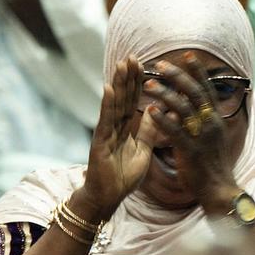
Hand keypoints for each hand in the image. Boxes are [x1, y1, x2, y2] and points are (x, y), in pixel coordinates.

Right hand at [78, 58, 152, 220]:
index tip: (141, 63)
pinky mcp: (99, 142)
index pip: (132, 101)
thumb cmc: (122, 177)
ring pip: (114, 104)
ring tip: (121, 64)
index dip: (137, 83)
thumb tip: (155, 111)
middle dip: (127, 77)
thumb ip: (147, 131)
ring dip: (118, 84)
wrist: (107, 198)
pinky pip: (105, 121)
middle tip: (131, 56)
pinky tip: (108, 88)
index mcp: (125, 128)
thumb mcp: (142, 150)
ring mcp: (105, 133)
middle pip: (122, 98)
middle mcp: (113, 127)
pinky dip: (107, 104)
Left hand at [145, 54, 239, 211]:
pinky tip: (149, 110)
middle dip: (177, 76)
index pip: (207, 89)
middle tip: (160, 64)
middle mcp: (211, 123)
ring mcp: (202, 136)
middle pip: (194, 92)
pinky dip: (162, 119)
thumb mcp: (211, 135)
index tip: (187, 55)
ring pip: (183, 109)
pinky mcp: (191, 150)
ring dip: (165, 94)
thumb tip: (191, 101)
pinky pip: (175, 131)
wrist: (218, 189)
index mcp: (216, 118)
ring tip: (148, 84)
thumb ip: (202, 118)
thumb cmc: (211, 162)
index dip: (197, 71)